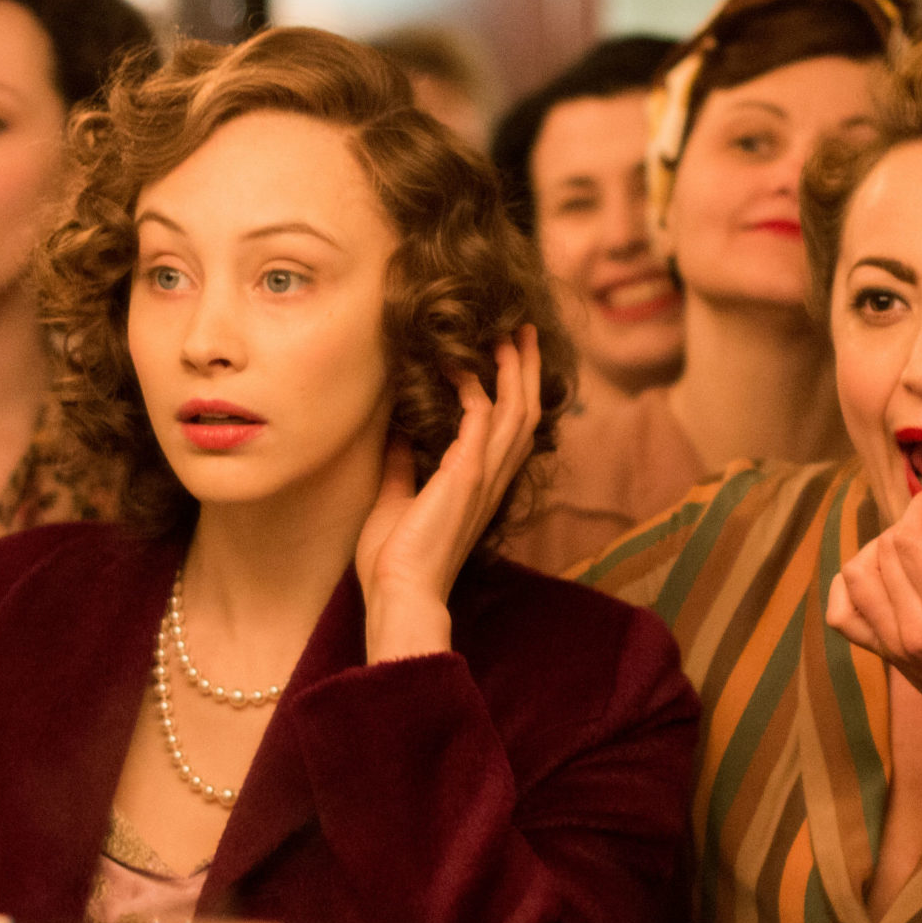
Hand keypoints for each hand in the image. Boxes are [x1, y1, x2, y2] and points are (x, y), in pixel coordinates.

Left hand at [354, 326, 540, 661]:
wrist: (399, 593)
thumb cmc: (395, 560)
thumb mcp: (396, 499)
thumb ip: (403, 465)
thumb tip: (397, 433)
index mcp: (480, 486)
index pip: (510, 431)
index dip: (515, 392)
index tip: (506, 358)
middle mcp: (492, 478)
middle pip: (526, 411)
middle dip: (526, 368)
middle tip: (521, 330)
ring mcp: (484, 475)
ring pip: (517, 408)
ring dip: (515, 368)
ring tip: (509, 332)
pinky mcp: (467, 472)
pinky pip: (480, 415)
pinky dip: (473, 385)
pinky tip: (458, 364)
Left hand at [824, 477, 921, 746]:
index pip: (909, 538)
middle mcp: (912, 629)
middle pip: (884, 549)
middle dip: (912, 524)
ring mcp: (890, 644)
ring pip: (856, 572)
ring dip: (883, 549)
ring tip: (918, 553)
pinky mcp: (880, 653)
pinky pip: (842, 611)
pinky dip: (853, 584)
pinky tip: (884, 578)